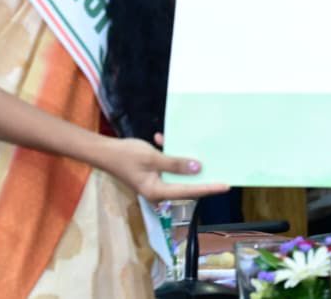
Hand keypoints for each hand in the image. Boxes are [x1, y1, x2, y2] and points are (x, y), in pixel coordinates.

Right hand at [98, 133, 229, 202]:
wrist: (104, 151)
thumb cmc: (126, 156)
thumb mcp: (153, 158)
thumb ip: (176, 164)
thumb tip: (198, 168)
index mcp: (158, 192)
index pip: (189, 191)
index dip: (209, 187)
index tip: (226, 185)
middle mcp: (158, 191)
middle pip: (185, 184)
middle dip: (200, 174)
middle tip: (220, 166)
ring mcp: (155, 182)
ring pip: (177, 172)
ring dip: (182, 158)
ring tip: (195, 147)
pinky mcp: (152, 173)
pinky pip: (167, 164)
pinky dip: (168, 152)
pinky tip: (162, 138)